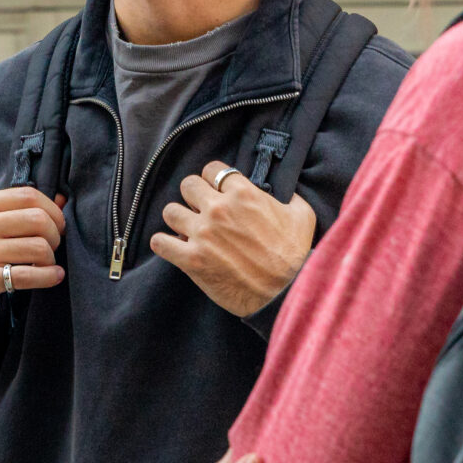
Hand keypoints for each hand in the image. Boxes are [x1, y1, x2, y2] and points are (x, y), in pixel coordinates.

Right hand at [0, 188, 66, 325]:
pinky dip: (49, 276)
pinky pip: (28, 275)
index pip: (28, 196)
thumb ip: (25, 209)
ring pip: (38, 248)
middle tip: (52, 247)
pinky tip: (55, 276)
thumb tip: (64, 198)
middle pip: (37, 220)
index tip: (58, 225)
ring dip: (51, 259)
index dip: (53, 210)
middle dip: (55, 235)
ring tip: (48, 264)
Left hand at [152, 163, 316, 317]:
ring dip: (178, 220)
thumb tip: (281, 192)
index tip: (216, 192)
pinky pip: (160, 242)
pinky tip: (175, 247)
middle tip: (202, 210)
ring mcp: (203, 234)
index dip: (213, 180)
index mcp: (243, 194)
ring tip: (189, 230)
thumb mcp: (302, 215)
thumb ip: (288, 196)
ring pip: (170, 211)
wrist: (284, 293)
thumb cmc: (294, 255)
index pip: (212, 169)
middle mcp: (219, 209)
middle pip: (187, 185)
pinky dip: (164, 244)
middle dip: (194, 196)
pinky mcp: (192, 259)